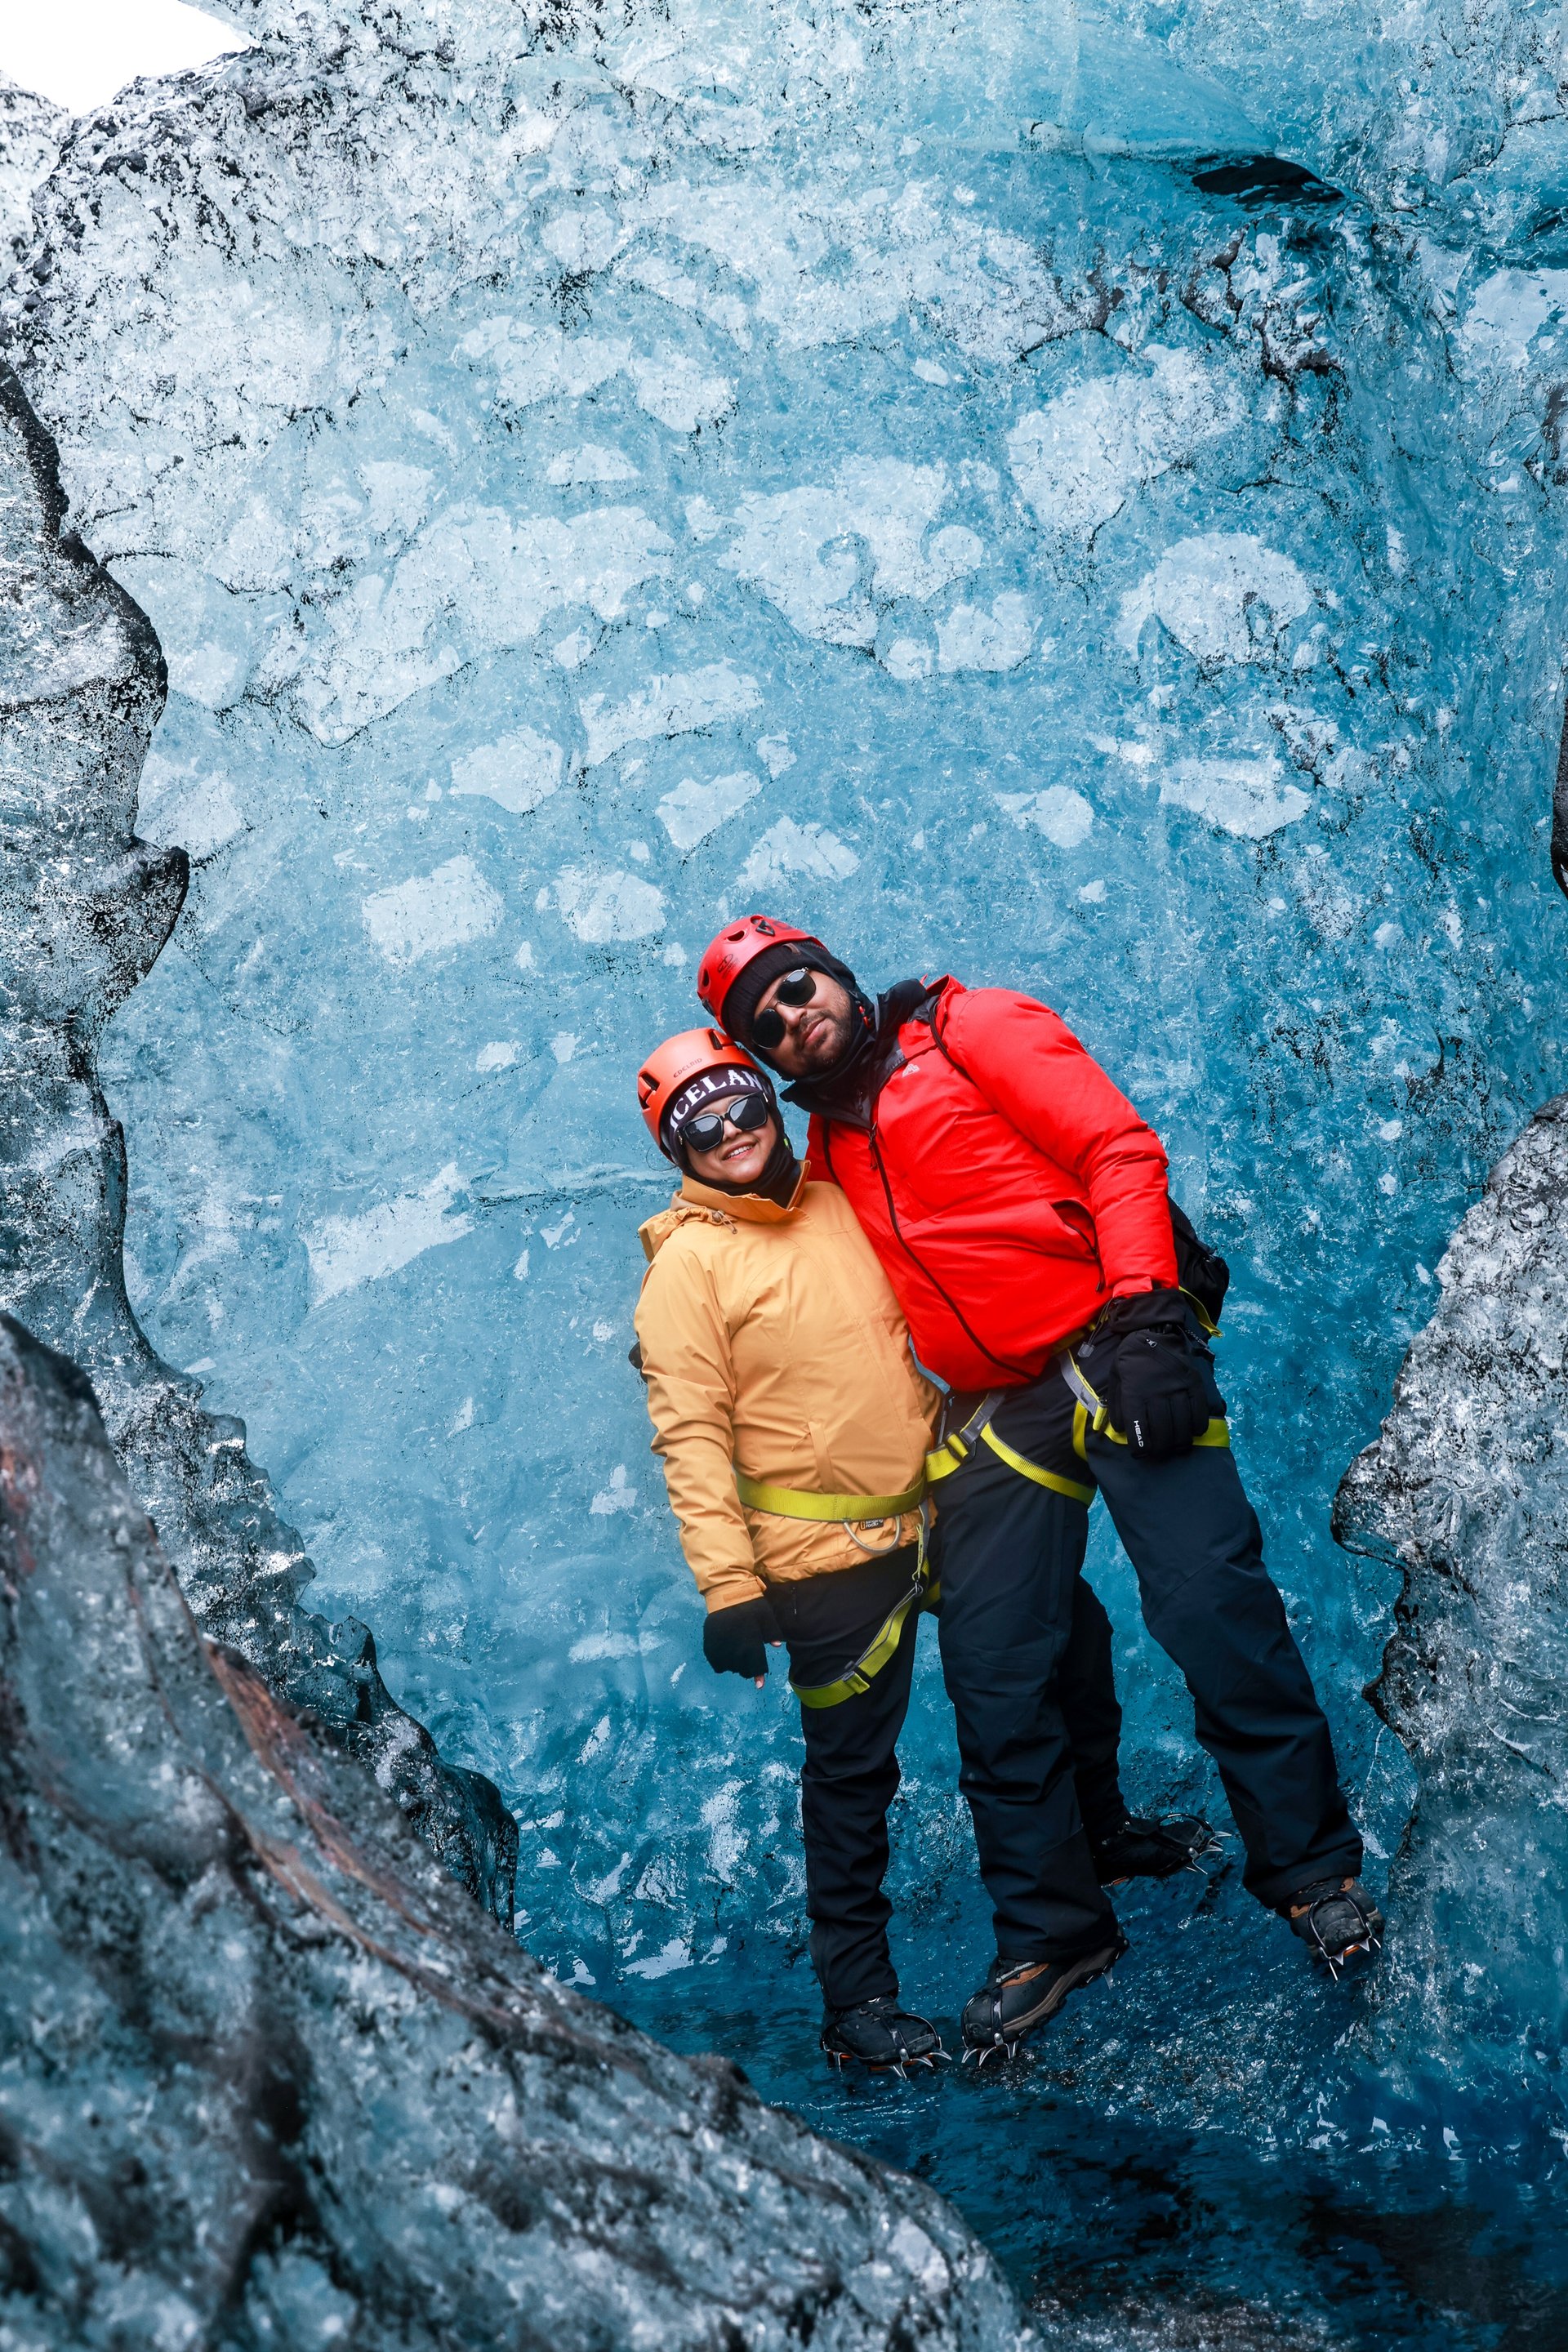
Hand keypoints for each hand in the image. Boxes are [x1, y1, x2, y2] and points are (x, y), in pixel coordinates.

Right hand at [702, 1594, 783, 1684]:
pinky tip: (726, 1655)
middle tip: (750, 1658)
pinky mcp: (710, 1644)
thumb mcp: (766, 1615)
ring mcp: (721, 1647)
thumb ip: (772, 1632)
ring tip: (737, 1654)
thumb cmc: (750, 1604)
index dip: (758, 1676)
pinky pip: (715, 1662)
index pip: (755, 1666)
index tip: (760, 1685)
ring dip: (734, 1665)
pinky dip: (721, 1662)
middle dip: (748, 1668)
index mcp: (750, 1642)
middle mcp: (735, 1648)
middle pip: (742, 1670)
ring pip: (728, 1667)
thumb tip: (777, 1645)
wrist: (726, 1592)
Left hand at [1097, 1294, 1211, 1461]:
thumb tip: (1121, 1429)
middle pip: (1163, 1432)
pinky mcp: (1193, 1384)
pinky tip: (1193, 1432)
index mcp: (1135, 1392)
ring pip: (1182, 1426)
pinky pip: (1199, 1412)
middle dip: (1161, 1449)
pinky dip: (1197, 1427)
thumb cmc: (1131, 1359)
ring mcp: (1177, 1388)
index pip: (1139, 1429)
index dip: (1141, 1447)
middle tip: (1159, 1453)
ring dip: (1179, 1442)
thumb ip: (1116, 1404)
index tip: (1142, 1453)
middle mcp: (1157, 1393)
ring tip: (1176, 1447)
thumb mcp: (1115, 1378)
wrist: (1154, 1332)